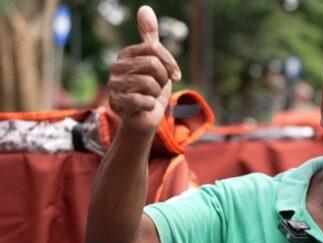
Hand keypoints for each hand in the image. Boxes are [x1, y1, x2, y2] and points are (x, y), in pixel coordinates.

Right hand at [107, 5, 180, 133]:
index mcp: (127, 54)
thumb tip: (145, 8)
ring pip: (149, 84)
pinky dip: (151, 106)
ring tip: (149, 97)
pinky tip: (145, 107)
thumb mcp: (156, 62)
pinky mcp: (116, 103)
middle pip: (152, 65)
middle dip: (162, 80)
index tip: (175, 75)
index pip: (154, 48)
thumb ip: (151, 37)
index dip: (170, 63)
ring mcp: (114, 85)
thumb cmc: (151, 90)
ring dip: (156, 94)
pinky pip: (144, 100)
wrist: (144, 118)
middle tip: (158, 89)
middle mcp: (117, 67)